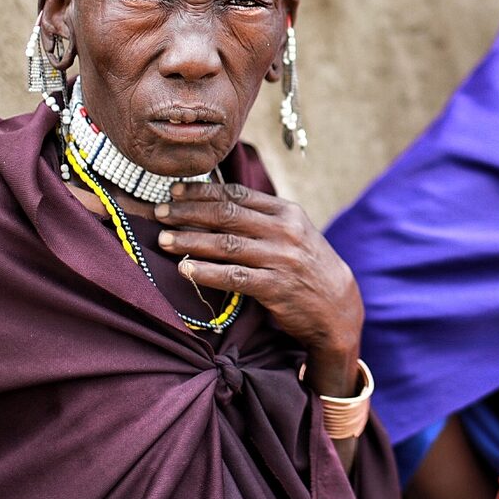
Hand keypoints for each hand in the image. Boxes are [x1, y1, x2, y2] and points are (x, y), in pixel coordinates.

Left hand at [154, 182, 363, 399]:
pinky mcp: (276, 288)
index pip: (237, 194)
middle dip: (188, 213)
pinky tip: (185, 270)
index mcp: (287, 212)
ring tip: (164, 240)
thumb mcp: (293, 233)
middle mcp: (285, 231)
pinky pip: (234, 277)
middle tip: (160, 214)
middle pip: (227, 215)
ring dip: (190, 241)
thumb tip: (214, 203)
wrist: (338, 306)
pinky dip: (206, 272)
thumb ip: (262, 219)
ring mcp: (281, 259)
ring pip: (226, 245)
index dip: (202, 191)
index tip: (174, 192)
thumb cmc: (307, 266)